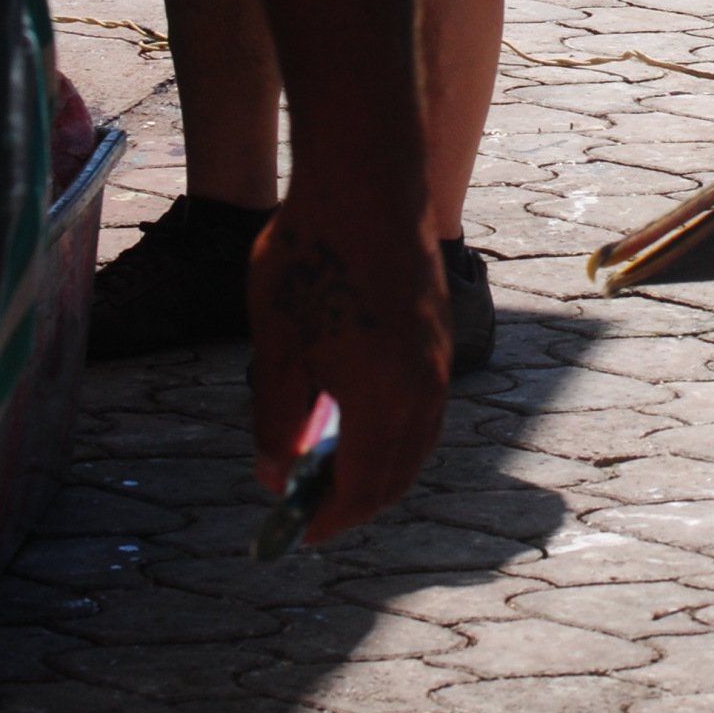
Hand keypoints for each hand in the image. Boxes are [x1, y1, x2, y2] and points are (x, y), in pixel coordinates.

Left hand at [248, 189, 448, 541]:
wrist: (366, 180)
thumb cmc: (312, 258)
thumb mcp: (276, 348)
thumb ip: (277, 419)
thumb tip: (274, 474)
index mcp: (384, 399)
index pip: (362, 488)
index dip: (328, 519)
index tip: (295, 532)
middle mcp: (424, 386)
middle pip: (399, 473)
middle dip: (356, 501)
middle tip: (310, 507)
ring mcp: (438, 357)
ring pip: (418, 440)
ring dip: (379, 466)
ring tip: (329, 464)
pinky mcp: (439, 330)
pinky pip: (426, 406)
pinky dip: (396, 431)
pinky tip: (357, 413)